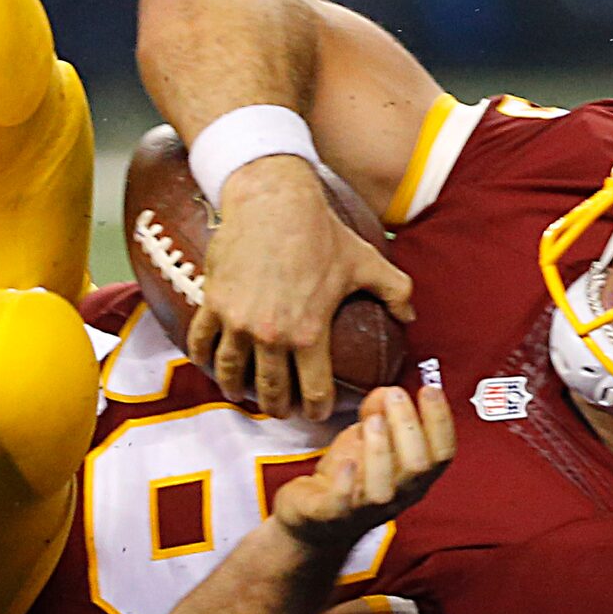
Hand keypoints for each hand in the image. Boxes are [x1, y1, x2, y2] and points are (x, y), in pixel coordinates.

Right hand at [185, 157, 413, 420]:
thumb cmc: (320, 231)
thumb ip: (395, 291)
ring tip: (241, 394)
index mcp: (310, 333)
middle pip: (270, 389)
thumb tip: (411, 315)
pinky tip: (209, 363)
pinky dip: (202, 358)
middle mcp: (271, 334)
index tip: (316, 412)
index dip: (316, 409)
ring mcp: (238, 320)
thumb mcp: (366, 261)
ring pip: (231, 371)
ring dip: (236, 389)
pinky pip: (201, 341)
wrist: (272, 201)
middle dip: (276, 407)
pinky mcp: (213, 302)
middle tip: (279, 410)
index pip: (313, 391)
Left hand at [268, 384, 453, 553]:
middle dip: (409, 427)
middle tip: (395, 395)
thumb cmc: (346, 474)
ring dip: (381, 451)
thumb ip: (379, 412)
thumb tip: (390, 390)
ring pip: (384, 488)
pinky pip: (342, 505)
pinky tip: (347, 463)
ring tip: (372, 420)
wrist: (310, 514)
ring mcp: (364, 509)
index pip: (442, 453)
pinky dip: (347, 484)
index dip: (441, 421)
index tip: (430, 389)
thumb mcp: (364, 437)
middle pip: (417, 467)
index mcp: (413, 477)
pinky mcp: (330, 515)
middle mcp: (397, 496)